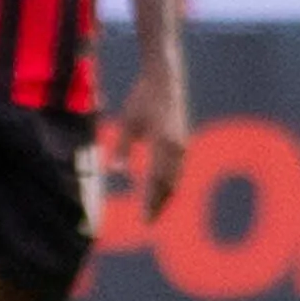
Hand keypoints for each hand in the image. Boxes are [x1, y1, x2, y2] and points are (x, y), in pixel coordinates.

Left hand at [111, 53, 191, 217]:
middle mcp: (177, 147)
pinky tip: (164, 191)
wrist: (166, 79)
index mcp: (162, 143)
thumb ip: (121, 148)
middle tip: (148, 221)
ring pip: (176, 178)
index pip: (156, 180)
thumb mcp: (127, 122)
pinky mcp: (184, 141)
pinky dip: (171, 182)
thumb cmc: (142, 99)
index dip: (151, 202)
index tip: (144, 220)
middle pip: (169, 184)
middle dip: (159, 204)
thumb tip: (116, 171)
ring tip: (155, 210)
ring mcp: (183, 144)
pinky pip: (179, 169)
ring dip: (167, 195)